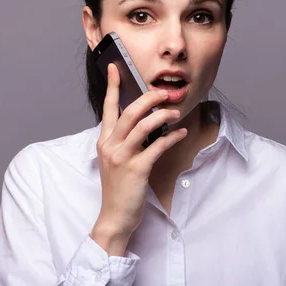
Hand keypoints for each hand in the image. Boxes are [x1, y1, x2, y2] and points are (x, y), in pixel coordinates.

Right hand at [90, 63, 187, 254]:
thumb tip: (144, 124)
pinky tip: (181, 133)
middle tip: (163, 92)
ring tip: (175, 113)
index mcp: (104, 142)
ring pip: (143, 126)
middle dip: (148, 98)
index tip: (116, 68)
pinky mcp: (137, 169)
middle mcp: (110, 146)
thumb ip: (124, 142)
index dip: (112, 87)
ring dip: (162, 116)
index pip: (108, 109)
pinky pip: (157, 146)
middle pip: (129, 112)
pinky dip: (172, 137)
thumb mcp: (115, 161)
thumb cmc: (119, 189)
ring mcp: (122, 157)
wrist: (115, 217)